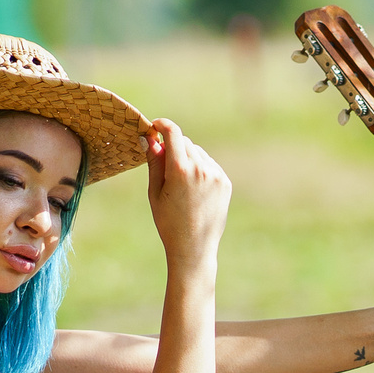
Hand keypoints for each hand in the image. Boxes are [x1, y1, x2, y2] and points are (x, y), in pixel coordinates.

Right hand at [145, 118, 229, 273]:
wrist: (194, 247)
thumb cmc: (168, 222)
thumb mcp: (155, 192)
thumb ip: (154, 162)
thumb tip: (149, 138)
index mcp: (180, 169)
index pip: (173, 132)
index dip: (162, 125)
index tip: (155, 126)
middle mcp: (201, 168)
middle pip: (185, 142)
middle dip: (173, 147)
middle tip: (164, 167)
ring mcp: (216, 175)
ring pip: (198, 153)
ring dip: (187, 158)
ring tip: (180, 185)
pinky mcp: (225, 182)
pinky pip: (209, 165)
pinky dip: (200, 169)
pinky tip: (193, 190)